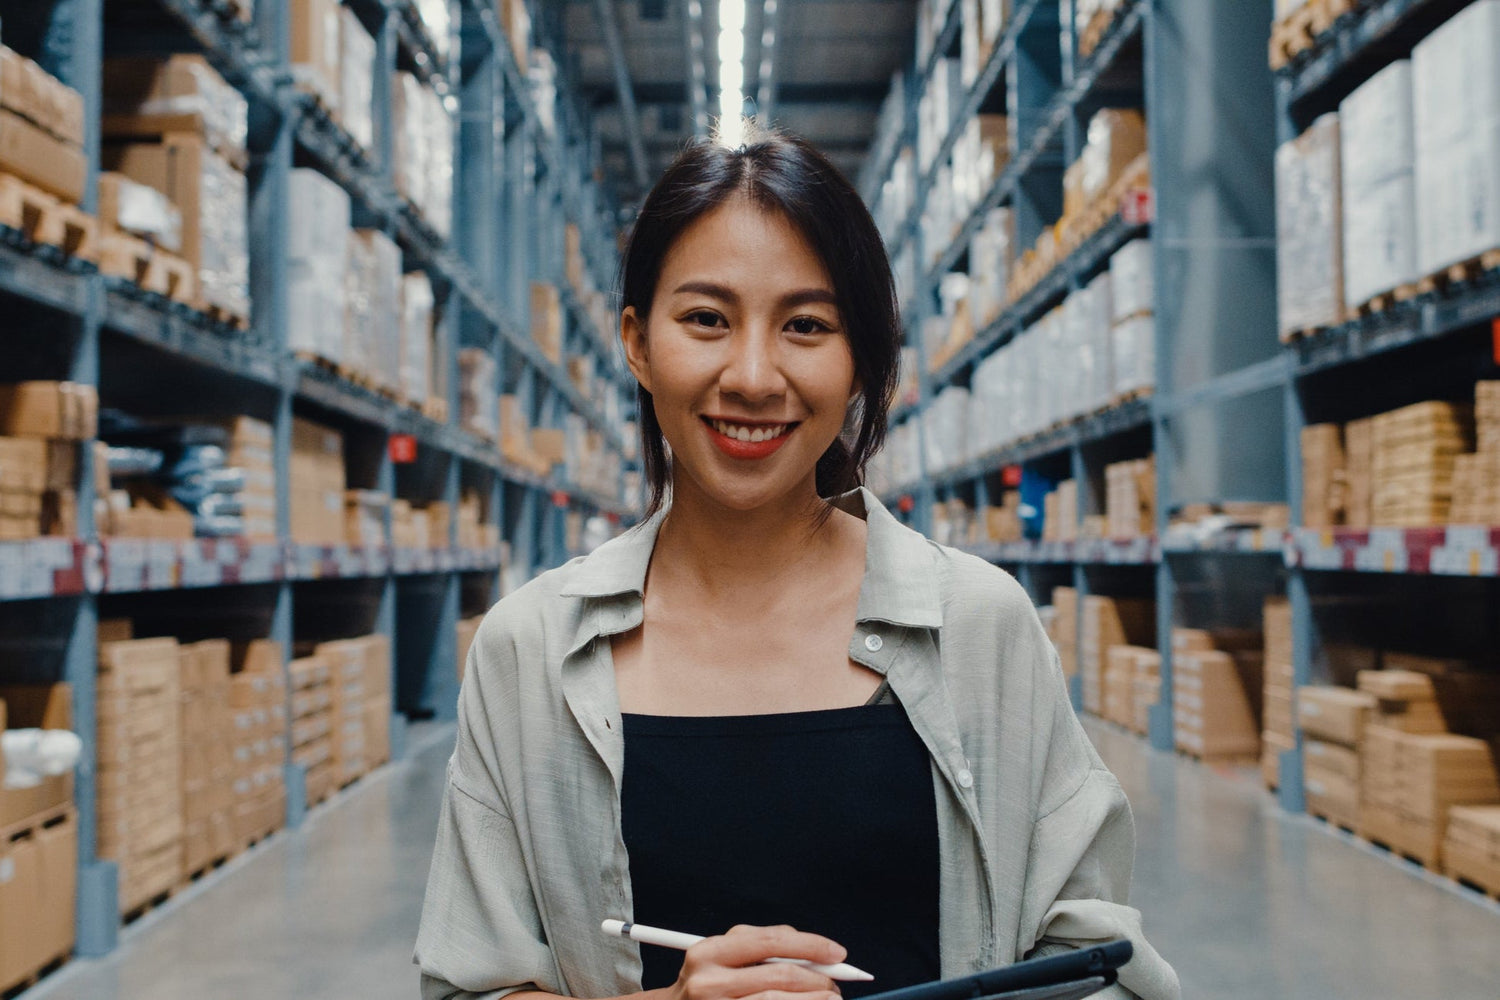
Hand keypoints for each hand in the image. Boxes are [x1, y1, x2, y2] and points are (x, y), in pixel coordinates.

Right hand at [668, 925, 846, 999]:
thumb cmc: (708, 983)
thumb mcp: (723, 955)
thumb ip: (762, 946)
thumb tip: (814, 950)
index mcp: (708, 953)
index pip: (770, 942)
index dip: (810, 945)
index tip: (838, 952)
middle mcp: (707, 983)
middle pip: (779, 977)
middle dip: (818, 980)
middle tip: (836, 985)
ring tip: (831, 999)